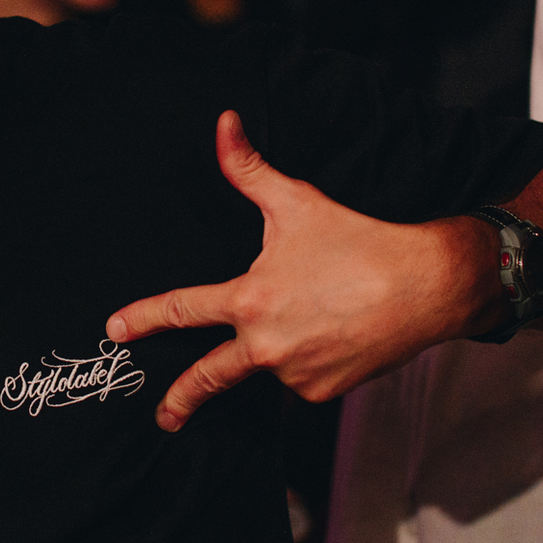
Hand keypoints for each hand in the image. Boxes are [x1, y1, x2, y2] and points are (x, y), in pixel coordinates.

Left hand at [106, 111, 500, 429]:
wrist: (427, 286)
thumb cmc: (359, 241)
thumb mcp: (297, 202)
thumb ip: (248, 168)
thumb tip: (224, 124)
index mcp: (249, 300)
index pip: (181, 311)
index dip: (143, 319)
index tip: (114, 330)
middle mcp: (265, 344)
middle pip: (209, 378)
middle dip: (181, 402)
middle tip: (163, 418)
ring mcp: (295, 373)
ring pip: (271, 365)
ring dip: (280, 349)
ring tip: (320, 314)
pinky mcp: (323, 393)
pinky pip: (304, 379)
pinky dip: (311, 361)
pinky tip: (336, 334)